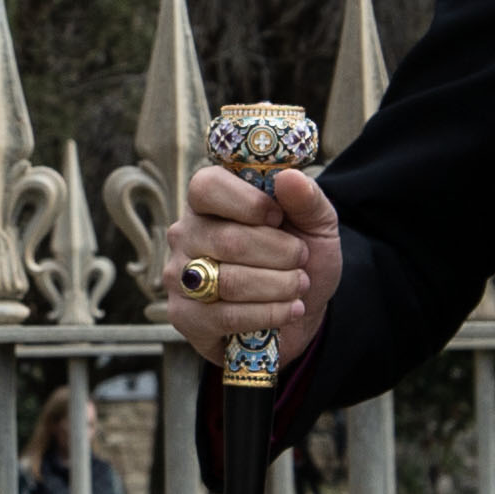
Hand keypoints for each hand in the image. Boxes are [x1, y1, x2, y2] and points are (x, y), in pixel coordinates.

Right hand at [163, 162, 340, 367]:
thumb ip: (306, 198)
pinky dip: (268, 314)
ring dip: (278, 285)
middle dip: (280, 253)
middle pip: (228, 240)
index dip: (249, 203)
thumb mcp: (316, 223)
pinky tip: (290, 309)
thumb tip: (289, 177)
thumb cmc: (300, 258)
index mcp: (208, 201)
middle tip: (302, 259)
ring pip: (229, 281)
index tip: (279, 217)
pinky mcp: (184, 316)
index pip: (207, 187)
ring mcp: (178, 276)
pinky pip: (226, 316)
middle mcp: (185, 234)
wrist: (301, 310)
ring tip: (299, 285)